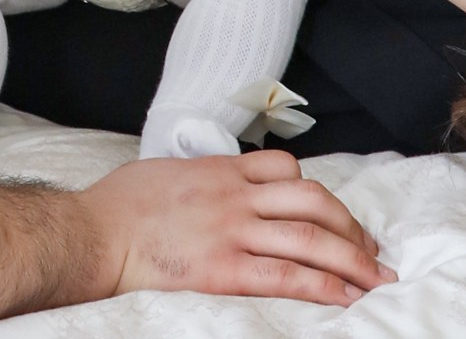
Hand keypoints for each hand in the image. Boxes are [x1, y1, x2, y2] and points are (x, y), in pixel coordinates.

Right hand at [82, 149, 393, 306]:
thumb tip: (203, 188)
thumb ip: (194, 178)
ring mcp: (231, 230)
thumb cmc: (114, 206)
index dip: (315, 191)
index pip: (283, 167)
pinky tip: (344, 298)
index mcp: (218, 170)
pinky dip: (322, 286)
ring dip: (351, 259)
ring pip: (310, 237)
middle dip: (349, 226)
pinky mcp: (224, 268)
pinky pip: (286, 275)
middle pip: (312, 201)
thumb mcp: (162, 173)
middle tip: (370, 250)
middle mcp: (234, 196)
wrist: (90, 233)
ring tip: (374, 279)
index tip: (330, 212)